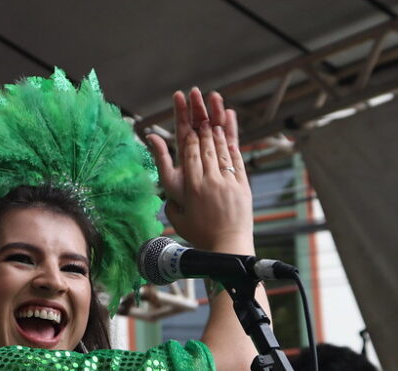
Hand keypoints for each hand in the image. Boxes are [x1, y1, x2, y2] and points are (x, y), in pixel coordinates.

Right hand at [147, 88, 253, 253]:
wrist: (226, 246)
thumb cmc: (197, 231)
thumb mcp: (174, 208)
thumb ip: (167, 175)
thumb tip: (155, 147)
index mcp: (190, 185)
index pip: (187, 147)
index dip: (185, 124)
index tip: (182, 105)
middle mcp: (209, 178)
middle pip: (203, 141)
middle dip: (200, 117)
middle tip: (196, 96)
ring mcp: (227, 179)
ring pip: (220, 146)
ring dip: (215, 124)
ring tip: (211, 105)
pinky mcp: (241, 183)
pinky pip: (235, 156)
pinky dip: (231, 139)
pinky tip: (227, 125)